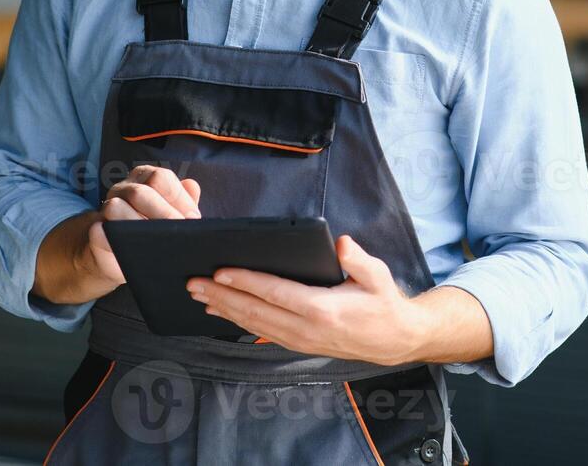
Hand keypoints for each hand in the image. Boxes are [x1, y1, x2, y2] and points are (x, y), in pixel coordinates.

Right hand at [86, 165, 202, 287]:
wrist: (118, 256)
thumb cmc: (150, 231)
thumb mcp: (171, 215)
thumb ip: (184, 201)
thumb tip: (192, 185)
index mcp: (144, 179)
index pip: (161, 178)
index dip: (179, 198)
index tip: (193, 219)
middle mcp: (122, 189)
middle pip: (140, 192)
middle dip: (164, 213)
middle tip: (180, 233)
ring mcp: (104, 209)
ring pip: (116, 208)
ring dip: (138, 226)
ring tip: (158, 242)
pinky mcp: (94, 232)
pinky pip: (99, 232)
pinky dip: (116, 240)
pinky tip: (132, 250)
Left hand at [187, 235, 423, 365]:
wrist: (393, 339)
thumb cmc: (383, 302)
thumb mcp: (377, 275)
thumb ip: (358, 260)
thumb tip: (341, 244)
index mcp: (322, 309)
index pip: (274, 293)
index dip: (245, 282)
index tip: (220, 272)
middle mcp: (305, 328)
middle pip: (254, 311)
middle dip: (221, 296)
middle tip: (193, 283)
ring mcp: (299, 340)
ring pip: (253, 324)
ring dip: (224, 310)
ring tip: (199, 296)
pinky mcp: (297, 344)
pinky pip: (261, 332)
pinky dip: (237, 321)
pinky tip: (222, 313)